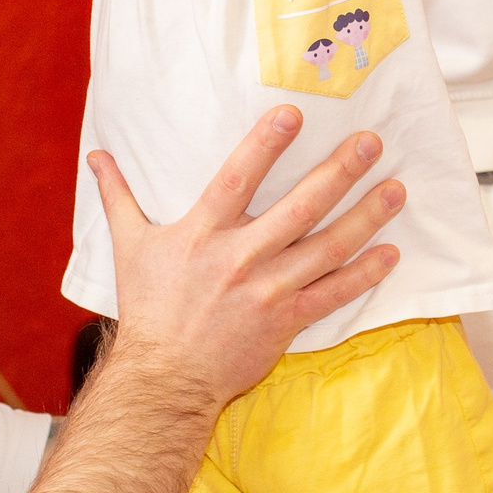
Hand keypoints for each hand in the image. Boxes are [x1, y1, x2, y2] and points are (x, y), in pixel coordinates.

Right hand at [90, 109, 403, 403]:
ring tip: (396, 188)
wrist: (164, 378)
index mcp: (202, 233)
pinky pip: (333, 293)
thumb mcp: (130, 247)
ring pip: (326, 247)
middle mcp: (239, 258)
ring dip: (365, 217)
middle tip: (371, 141)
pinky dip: (364, 274)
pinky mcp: (285, 321)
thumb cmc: (149, 309)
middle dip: (339, 172)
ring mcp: (267, 290)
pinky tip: (390, 252)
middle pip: (299, 208)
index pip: (238, 178)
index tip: (294, 114)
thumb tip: (97, 155)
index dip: (265, 145)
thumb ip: (119, 196)